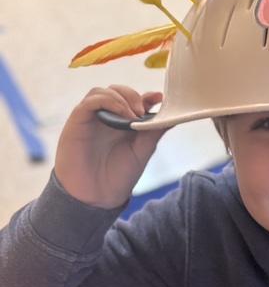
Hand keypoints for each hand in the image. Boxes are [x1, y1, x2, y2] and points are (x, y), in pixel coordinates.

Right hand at [54, 85, 165, 207]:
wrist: (96, 196)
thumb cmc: (118, 177)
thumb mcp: (142, 153)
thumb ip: (153, 133)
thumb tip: (172, 117)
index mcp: (124, 125)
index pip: (135, 101)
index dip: (147, 96)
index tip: (160, 97)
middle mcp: (107, 118)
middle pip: (119, 91)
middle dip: (133, 96)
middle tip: (143, 109)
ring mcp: (92, 118)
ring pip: (103, 91)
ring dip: (121, 97)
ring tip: (133, 115)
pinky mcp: (78, 120)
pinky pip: (91, 100)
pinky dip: (107, 101)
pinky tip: (121, 113)